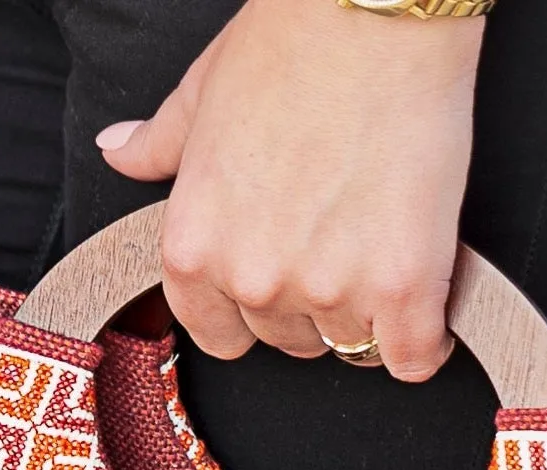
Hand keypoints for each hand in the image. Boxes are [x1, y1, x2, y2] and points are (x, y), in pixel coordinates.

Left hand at [98, 0, 481, 381]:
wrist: (373, 7)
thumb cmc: (291, 39)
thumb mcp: (201, 94)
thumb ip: (160, 144)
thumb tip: (120, 149)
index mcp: (195, 248)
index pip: (219, 335)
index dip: (254, 312)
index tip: (281, 286)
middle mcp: (253, 282)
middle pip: (289, 342)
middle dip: (313, 305)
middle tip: (339, 240)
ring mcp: (328, 290)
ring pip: (353, 345)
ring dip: (371, 312)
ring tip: (383, 242)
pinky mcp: (402, 286)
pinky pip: (414, 357)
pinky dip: (426, 342)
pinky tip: (427, 311)